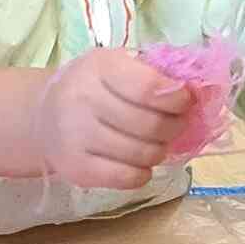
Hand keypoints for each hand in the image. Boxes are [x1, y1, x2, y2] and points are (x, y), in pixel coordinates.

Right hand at [33, 49, 191, 189]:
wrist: (43, 115)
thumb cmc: (94, 87)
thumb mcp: (119, 66)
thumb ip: (157, 74)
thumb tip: (201, 91)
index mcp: (98, 68)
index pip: (150, 88)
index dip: (178, 99)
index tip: (184, 101)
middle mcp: (81, 100)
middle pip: (151, 126)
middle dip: (174, 128)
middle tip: (173, 125)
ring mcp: (75, 137)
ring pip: (144, 154)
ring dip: (159, 151)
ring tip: (152, 143)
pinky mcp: (75, 168)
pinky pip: (128, 178)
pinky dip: (142, 172)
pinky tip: (136, 161)